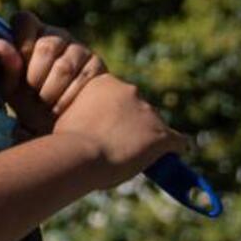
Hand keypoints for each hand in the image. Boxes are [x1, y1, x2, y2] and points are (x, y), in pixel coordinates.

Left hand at [0, 11, 106, 133]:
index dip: (21, 42)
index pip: (24, 20)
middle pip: (45, 46)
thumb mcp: (12, 87)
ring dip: (50, 91)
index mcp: (32, 34)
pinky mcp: (96, 64)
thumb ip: (7, 66)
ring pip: (64, 66)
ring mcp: (79, 48)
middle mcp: (57, 35)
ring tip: (44, 103)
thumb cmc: (29, 101)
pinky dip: (66, 97)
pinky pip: (82, 78)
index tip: (18, 65)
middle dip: (34, 76)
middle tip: (31, 92)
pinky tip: (60, 106)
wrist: (58, 125)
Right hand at [51, 73, 190, 187]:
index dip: (112, 113)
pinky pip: (178, 142)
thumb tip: (86, 127)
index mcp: (103, 82)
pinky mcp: (162, 134)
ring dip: (147, 137)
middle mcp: (129, 90)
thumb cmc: (63, 142)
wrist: (76, 155)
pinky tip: (170, 158)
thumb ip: (83, 113)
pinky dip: (174, 150)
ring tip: (133, 157)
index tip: (105, 127)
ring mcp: (148, 112)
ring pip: (155, 125)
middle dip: (131, 123)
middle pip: (138, 108)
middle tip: (117, 143)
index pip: (117, 96)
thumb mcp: (68, 116)